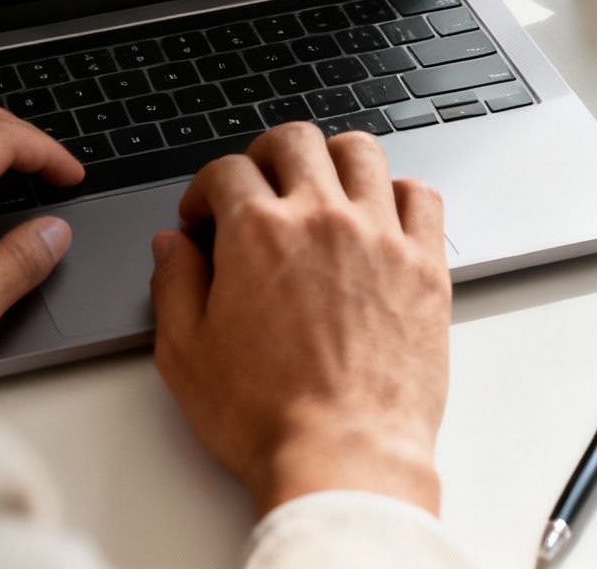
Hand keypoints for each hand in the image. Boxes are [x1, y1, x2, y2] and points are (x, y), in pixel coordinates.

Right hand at [149, 123, 450, 516]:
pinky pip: (420, 196)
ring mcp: (381, 236)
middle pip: (294, 140)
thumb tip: (172, 245)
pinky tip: (379, 217)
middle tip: (258, 187)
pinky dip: (398, 193)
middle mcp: (322, 218)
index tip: (204, 218)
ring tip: (320, 187)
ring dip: (333, 158)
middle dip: (265, 155)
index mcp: (258, 232)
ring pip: (361, 151)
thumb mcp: (186, 354)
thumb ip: (174, 285)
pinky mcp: (425, 266)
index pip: (226, 171)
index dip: (204, 191)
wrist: (343, 457)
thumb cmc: (266, 417)